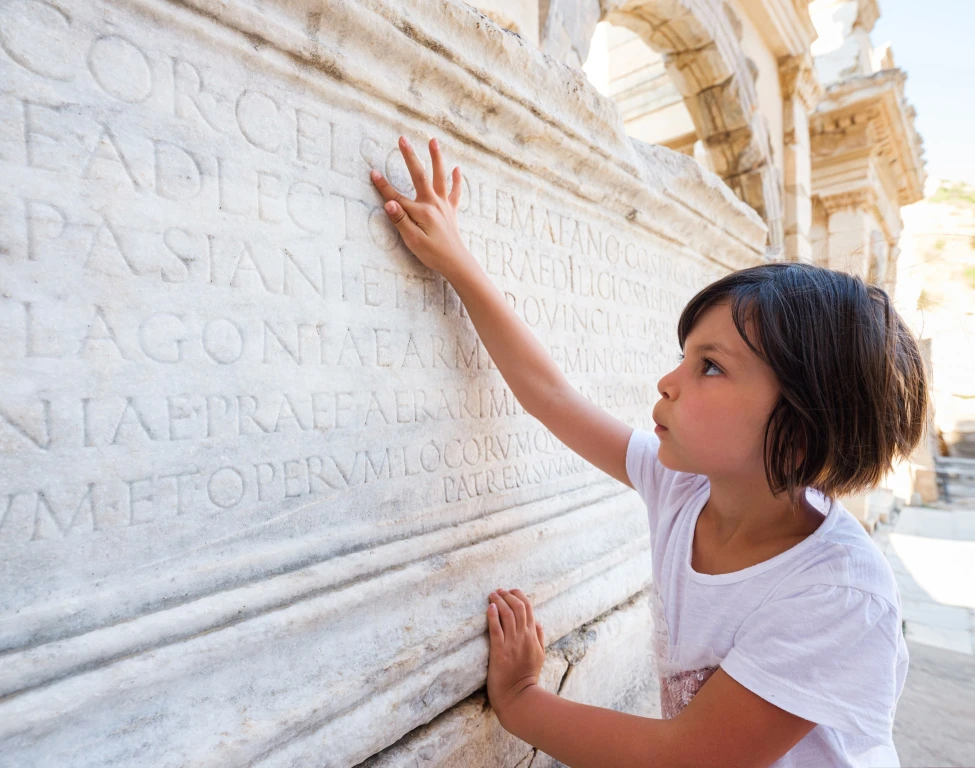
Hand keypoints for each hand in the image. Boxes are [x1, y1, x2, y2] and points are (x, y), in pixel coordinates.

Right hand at [370, 135, 473, 279]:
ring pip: (440, 177)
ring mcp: (444, 205)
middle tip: (402, 139)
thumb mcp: (412, 240)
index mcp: (422, 211)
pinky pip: (455, 192)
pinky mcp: (451, 211)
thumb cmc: (432, 254)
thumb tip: (389, 203)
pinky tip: (456, 169)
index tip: (372, 172)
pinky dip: (456, 180)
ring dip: (436, 157)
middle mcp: (433, 204)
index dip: (383, 186)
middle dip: (409, 156)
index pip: (397, 197)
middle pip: (419, 175)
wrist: (456, 262)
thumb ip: (401, 220)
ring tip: (433, 140)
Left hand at [486, 588, 545, 722]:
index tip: (510, 591)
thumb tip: (538, 622)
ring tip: (492, 594)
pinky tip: (489, 607)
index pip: (528, 608)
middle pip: (518, 607)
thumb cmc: (527, 678)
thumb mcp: (540, 656)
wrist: (519, 697)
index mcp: (533, 637)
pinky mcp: (500, 651)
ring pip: (507, 614)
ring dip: (499, 601)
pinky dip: (492, 615)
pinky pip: (496, 628)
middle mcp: (524, 637)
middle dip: (508, 595)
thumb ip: (540, 638)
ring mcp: (512, 644)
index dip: (519, 596)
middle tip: (499, 590)